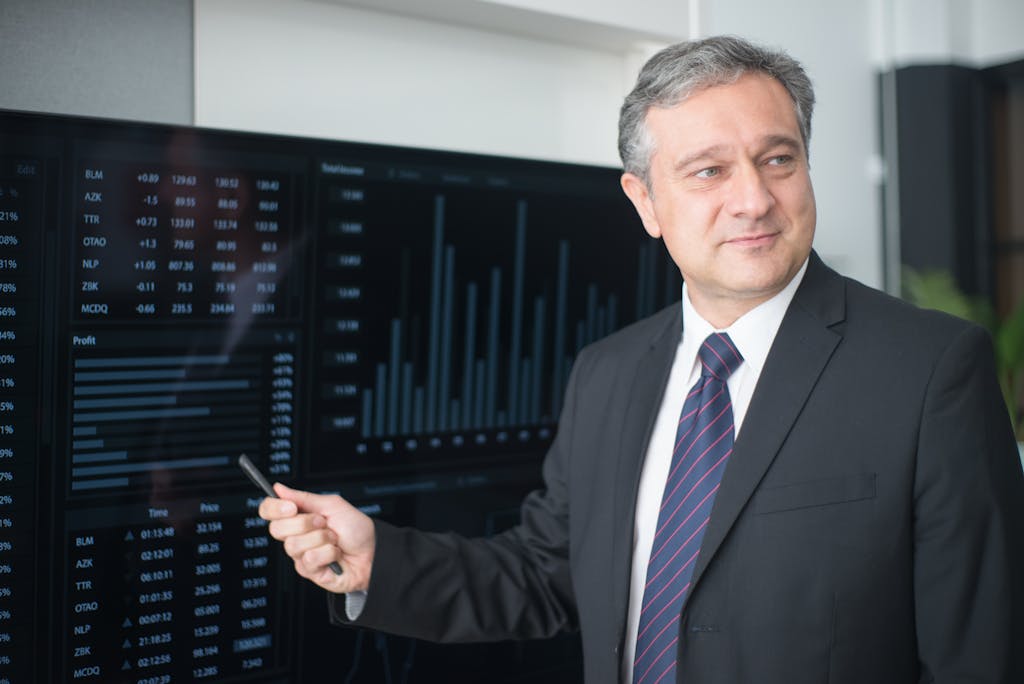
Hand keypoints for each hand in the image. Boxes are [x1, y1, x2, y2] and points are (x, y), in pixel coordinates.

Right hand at [258, 483, 375, 593]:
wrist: (373, 551)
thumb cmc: (356, 529)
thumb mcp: (332, 505)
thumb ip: (303, 498)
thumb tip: (278, 488)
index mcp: (298, 517)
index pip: (269, 511)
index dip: (274, 508)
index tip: (291, 507)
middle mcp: (296, 536)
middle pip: (276, 529)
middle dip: (305, 523)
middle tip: (323, 523)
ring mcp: (300, 555)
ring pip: (294, 545)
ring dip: (321, 539)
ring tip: (333, 540)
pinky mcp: (309, 572)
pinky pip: (310, 559)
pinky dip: (329, 553)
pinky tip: (335, 554)